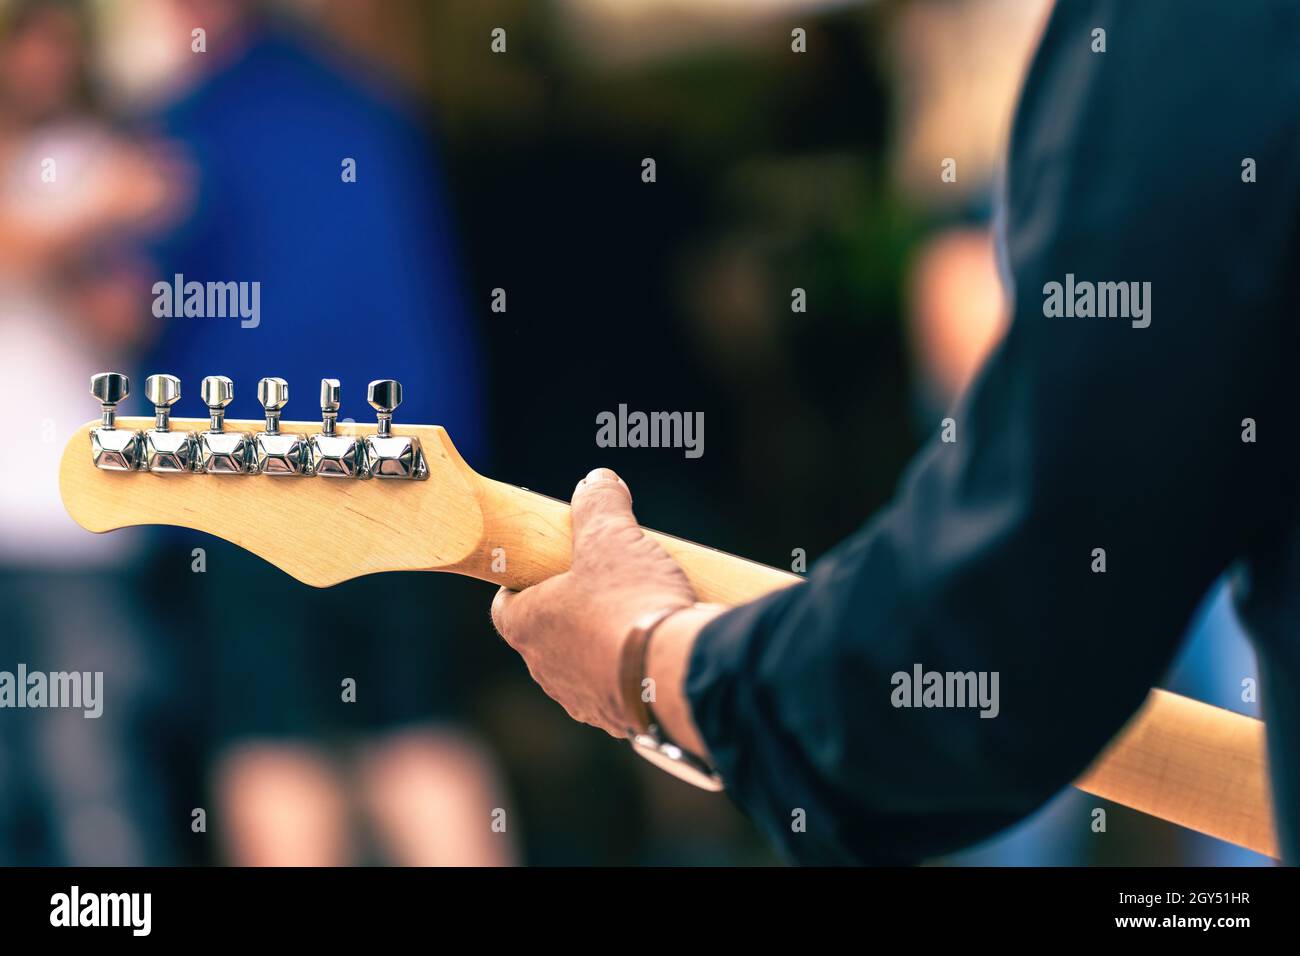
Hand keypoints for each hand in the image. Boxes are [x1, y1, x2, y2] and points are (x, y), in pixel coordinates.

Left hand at [491, 468, 697, 737]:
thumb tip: (597, 481)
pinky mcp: (620, 720)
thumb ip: (599, 505)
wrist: (676, 675)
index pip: (505, 604)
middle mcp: (546, 670)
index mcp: (528, 626)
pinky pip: (619, 688)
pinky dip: (632, 670)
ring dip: (603, 643)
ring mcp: (582, 699)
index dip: (521, 582)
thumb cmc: (629, 604)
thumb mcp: (613, 536)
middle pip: (548, 633)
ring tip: (639, 614)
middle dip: (572, 609)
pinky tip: (659, 649)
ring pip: (584, 664)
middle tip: (603, 582)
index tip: (544, 567)